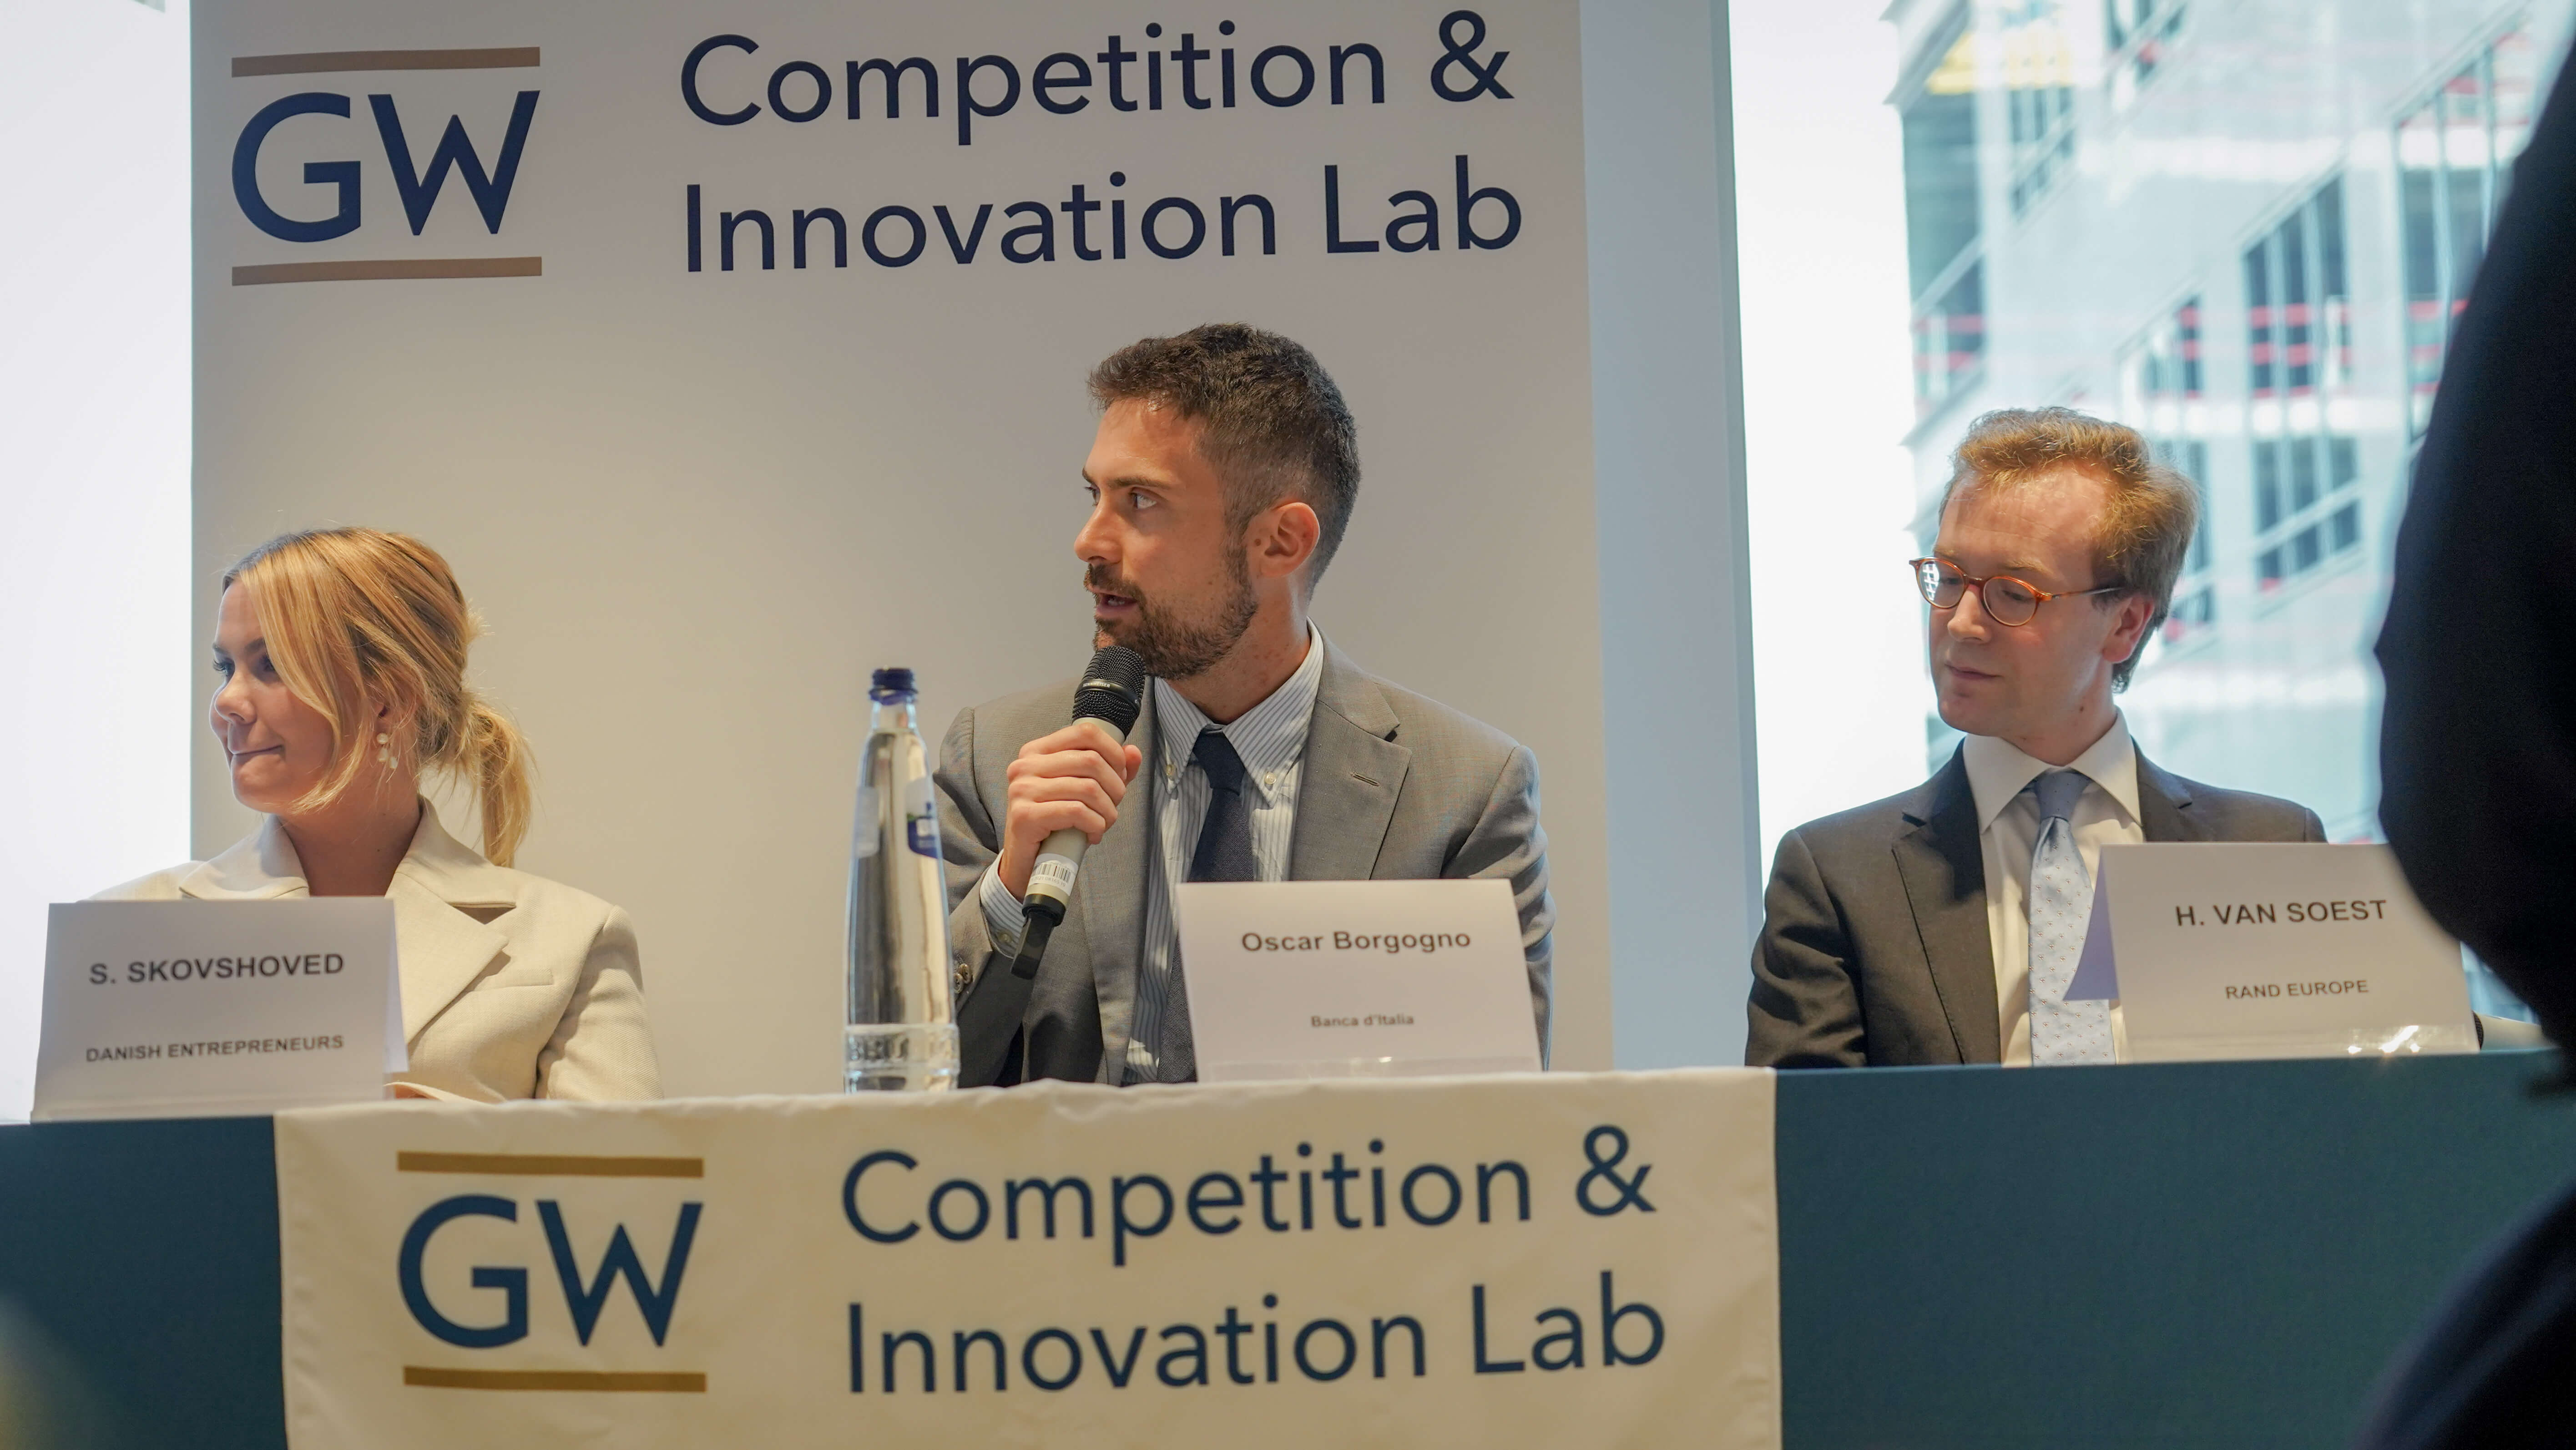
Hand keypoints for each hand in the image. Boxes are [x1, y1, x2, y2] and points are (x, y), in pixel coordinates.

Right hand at [997, 721, 1143, 898]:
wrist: (1026, 861)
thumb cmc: (1056, 822)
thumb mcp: (1083, 791)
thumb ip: (1109, 770)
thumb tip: (1133, 752)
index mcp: (1037, 751)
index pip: (1085, 732)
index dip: (1113, 752)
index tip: (1121, 774)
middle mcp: (1026, 765)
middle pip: (1091, 760)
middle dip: (1115, 787)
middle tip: (1113, 806)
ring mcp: (1022, 790)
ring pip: (1088, 788)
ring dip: (1107, 811)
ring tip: (1103, 823)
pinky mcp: (1024, 816)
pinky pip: (1076, 812)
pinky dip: (1095, 825)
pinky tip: (1092, 835)